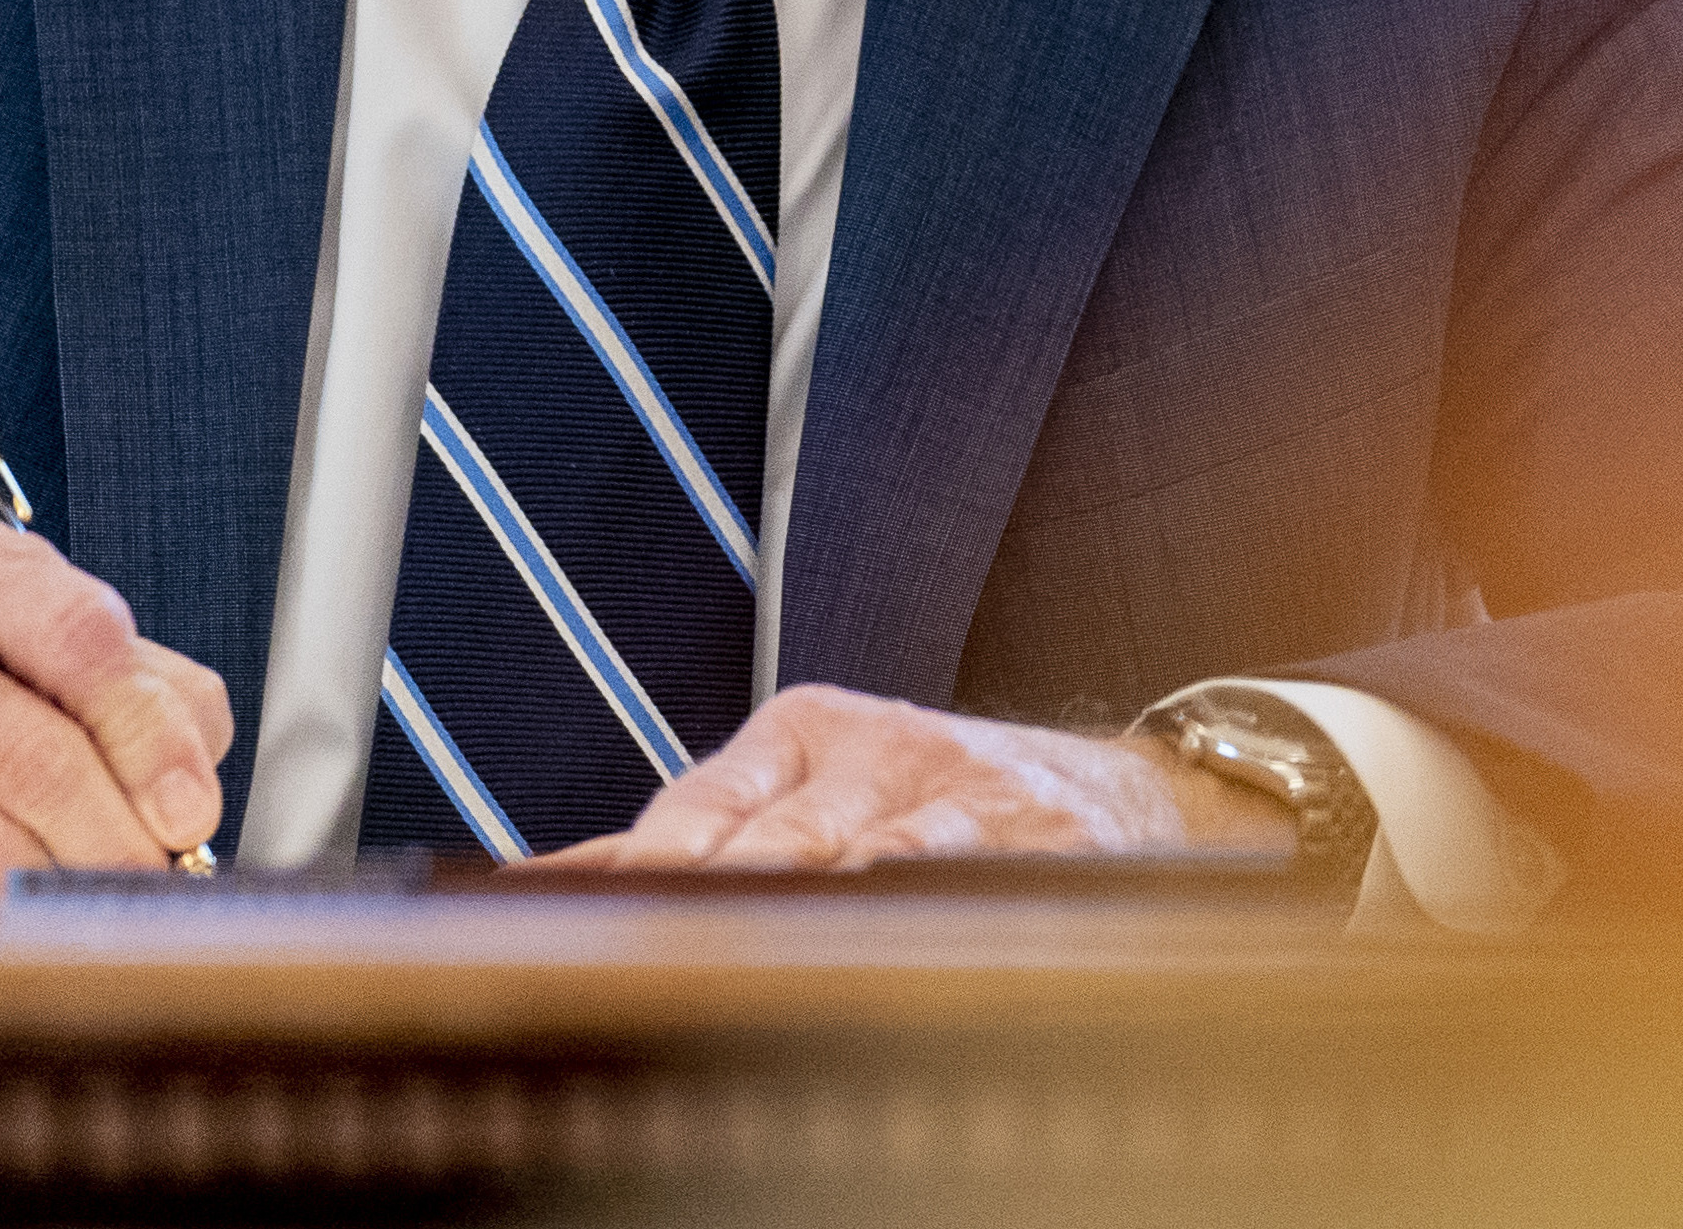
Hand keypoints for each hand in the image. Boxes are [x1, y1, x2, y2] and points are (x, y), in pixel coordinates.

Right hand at [0, 481, 230, 899]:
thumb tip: (189, 799)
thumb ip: (135, 686)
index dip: (148, 735)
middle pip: (27, 749)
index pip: (76, 636)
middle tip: (157, 881)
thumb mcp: (21, 627)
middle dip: (114, 834)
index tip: (191, 814)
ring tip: (100, 903)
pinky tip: (3, 917)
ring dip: (58, 888)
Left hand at [533, 683, 1295, 871]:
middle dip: (695, 898)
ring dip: (789, 903)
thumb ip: (701, 834)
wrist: (1133, 795)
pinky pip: (963, 867)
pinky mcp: (1035, 835)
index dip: (624, 871)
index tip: (550, 916)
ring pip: (856, 854)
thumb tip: (550, 883)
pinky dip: (911, 894)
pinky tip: (872, 914)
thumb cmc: (943, 799)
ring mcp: (955, 792)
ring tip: (723, 944)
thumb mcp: (822, 786)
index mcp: (803, 733)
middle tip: (626, 949)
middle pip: (763, 839)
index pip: (692, 806)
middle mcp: (872, 751)